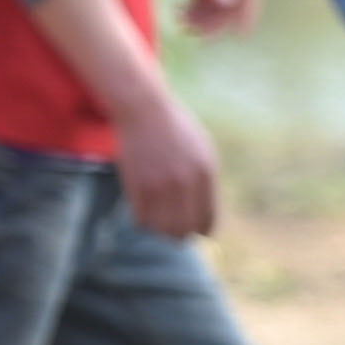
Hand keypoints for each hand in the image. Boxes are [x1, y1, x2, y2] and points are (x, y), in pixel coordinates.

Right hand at [113, 86, 221, 238]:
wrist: (144, 110)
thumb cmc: (175, 129)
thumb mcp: (203, 151)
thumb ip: (206, 182)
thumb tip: (205, 215)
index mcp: (206, 175)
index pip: (208, 219)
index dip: (202, 230)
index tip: (197, 231)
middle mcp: (185, 183)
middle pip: (185, 230)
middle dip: (181, 234)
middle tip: (174, 227)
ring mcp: (160, 185)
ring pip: (162, 229)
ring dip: (161, 230)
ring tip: (158, 220)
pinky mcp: (136, 185)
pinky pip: (141, 220)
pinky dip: (143, 221)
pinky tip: (144, 211)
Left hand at [152, 0, 259, 35]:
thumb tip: (230, 2)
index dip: (247, 14)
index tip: (239, 36)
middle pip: (232, 1)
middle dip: (215, 19)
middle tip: (189, 31)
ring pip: (216, 2)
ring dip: (202, 17)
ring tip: (179, 22)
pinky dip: (193, 8)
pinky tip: (178, 12)